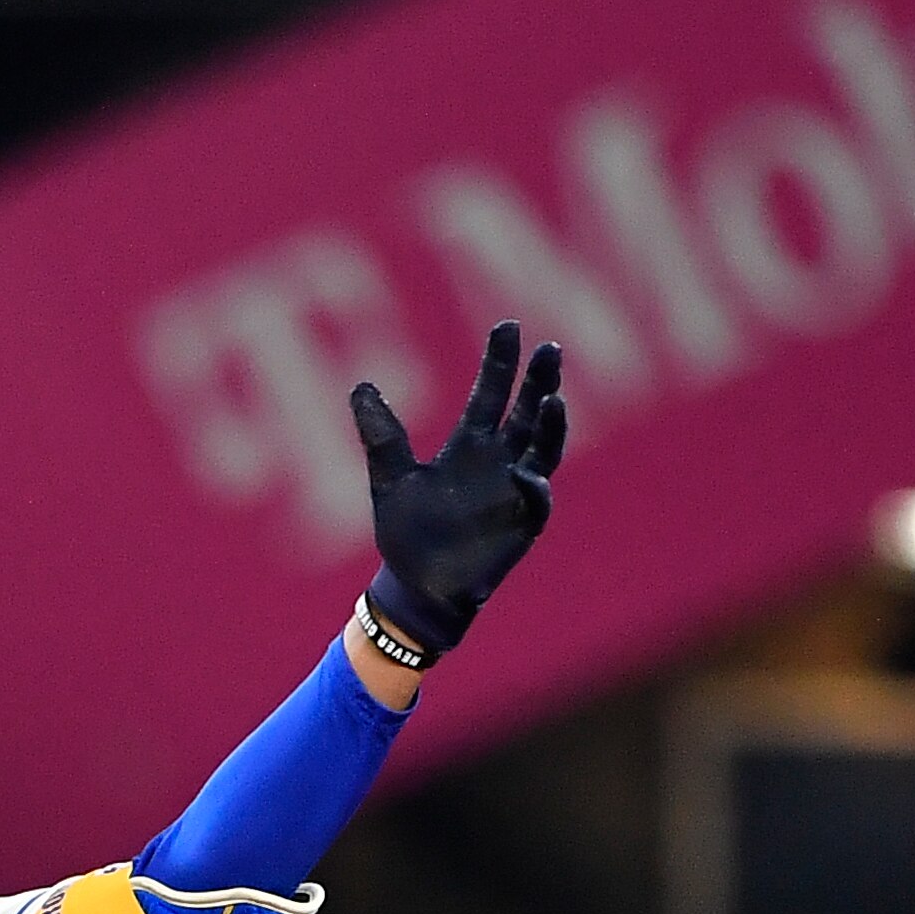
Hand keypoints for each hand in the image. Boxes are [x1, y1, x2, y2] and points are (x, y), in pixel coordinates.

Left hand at [348, 321, 565, 657]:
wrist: (417, 588)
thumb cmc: (408, 534)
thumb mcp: (390, 479)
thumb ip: (381, 435)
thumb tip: (361, 386)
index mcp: (468, 447)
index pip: (490, 395)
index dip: (500, 362)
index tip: (509, 326)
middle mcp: (499, 463)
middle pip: (526, 413)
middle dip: (538, 381)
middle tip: (549, 348)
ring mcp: (515, 492)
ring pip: (542, 450)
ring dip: (551, 426)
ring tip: (554, 399)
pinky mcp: (521, 526)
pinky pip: (534, 502)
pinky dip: (533, 487)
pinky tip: (527, 474)